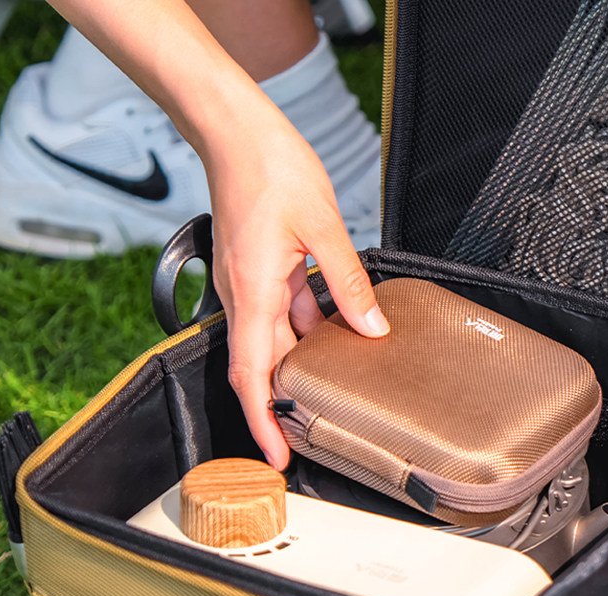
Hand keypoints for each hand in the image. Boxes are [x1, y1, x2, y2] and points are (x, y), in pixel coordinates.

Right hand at [200, 108, 388, 468]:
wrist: (234, 126)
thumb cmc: (268, 165)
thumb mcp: (322, 226)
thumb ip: (348, 282)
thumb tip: (373, 328)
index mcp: (253, 294)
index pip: (252, 376)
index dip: (262, 422)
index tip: (276, 456)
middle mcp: (245, 297)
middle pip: (263, 368)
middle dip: (285, 406)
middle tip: (312, 437)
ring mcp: (249, 285)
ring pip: (277, 341)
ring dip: (302, 366)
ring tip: (336, 390)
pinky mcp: (259, 270)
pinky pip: (284, 313)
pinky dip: (308, 329)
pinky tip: (340, 332)